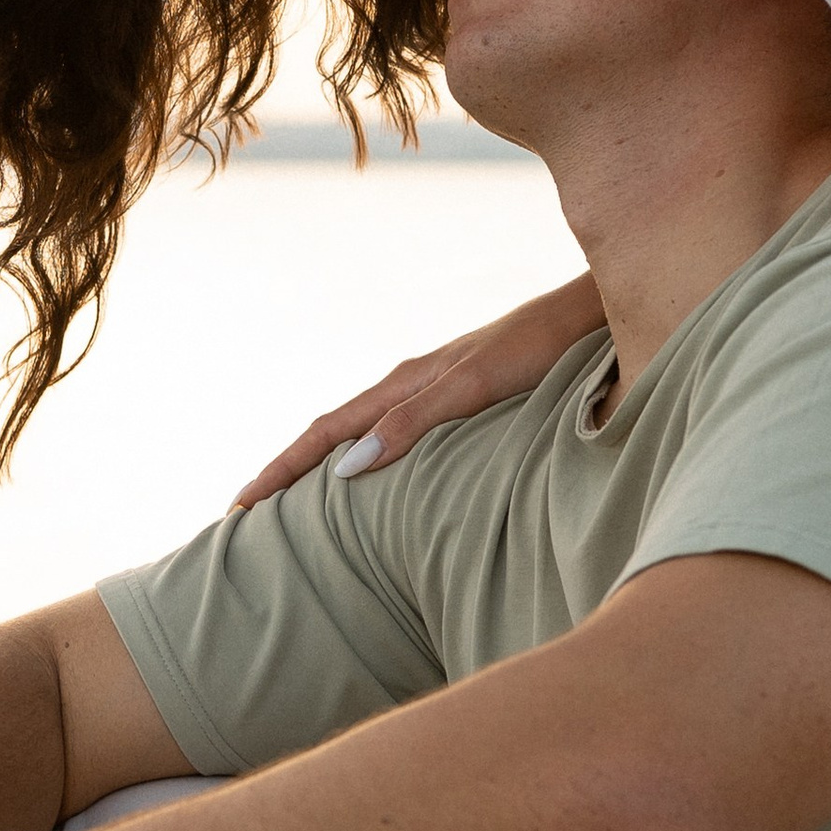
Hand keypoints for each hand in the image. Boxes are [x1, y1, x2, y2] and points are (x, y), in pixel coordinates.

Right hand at [231, 275, 606, 509]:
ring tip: (298, 507)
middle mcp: (410, 386)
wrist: (588, 314)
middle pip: (331, 433)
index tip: (241, 508)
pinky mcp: (460, 400)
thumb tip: (346, 470)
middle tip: (250, 516)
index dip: (281, 471)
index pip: (323, 434)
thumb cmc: (539, 348)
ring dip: (323, 467)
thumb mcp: (475, 385)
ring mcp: (433, 392)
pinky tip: (376, 481)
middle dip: (287, 472)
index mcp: (403, 384)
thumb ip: (415, 422)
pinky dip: (366, 460)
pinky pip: (394, 436)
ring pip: (360, 434)